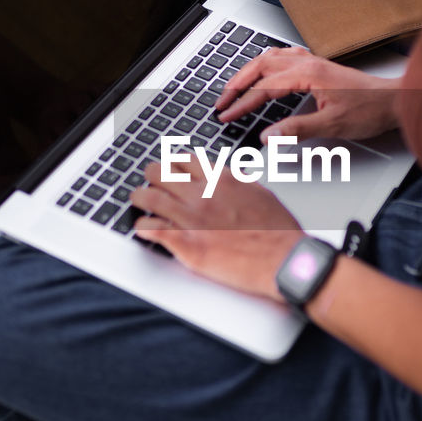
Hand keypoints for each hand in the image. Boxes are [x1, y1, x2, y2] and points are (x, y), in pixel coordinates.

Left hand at [131, 159, 302, 298]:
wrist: (284, 260)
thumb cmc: (278, 232)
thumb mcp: (261, 194)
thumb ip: (240, 182)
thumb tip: (231, 176)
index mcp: (222, 179)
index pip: (184, 160)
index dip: (171, 163)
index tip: (167, 169)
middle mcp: (203, 195)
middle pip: (160, 174)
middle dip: (150, 177)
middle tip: (148, 184)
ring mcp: (193, 219)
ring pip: (149, 198)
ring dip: (139, 199)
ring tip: (137, 202)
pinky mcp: (187, 245)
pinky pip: (152, 230)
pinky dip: (142, 228)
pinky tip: (142, 229)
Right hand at [216, 46, 401, 141]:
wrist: (394, 101)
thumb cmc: (370, 110)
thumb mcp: (332, 125)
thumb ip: (296, 130)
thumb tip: (268, 137)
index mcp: (308, 74)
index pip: (264, 88)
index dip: (242, 103)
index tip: (227, 115)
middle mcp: (308, 63)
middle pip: (260, 66)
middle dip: (237, 84)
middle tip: (222, 102)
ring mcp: (313, 62)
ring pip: (270, 58)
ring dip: (249, 71)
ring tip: (235, 87)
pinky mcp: (319, 66)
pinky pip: (284, 56)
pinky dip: (267, 63)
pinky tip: (265, 69)